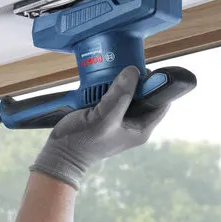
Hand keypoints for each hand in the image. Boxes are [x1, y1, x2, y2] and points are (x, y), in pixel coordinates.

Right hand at [30, 66, 169, 189]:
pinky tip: (99, 80)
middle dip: (135, 80)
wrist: (59, 153)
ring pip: (126, 92)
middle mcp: (132, 122)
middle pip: (143, 94)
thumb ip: (120, 96)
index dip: (157, 86)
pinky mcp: (104, 112)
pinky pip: (111, 94)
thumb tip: (133, 71)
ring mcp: (117, 117)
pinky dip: (106, 86)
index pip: (160, 102)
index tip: (146, 71)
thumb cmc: (83, 143)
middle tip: (125, 68)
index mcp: (140, 128)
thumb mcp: (104, 118)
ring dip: (119, 81)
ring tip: (111, 73)